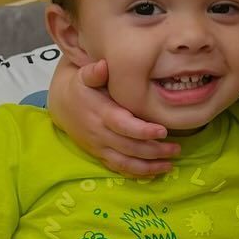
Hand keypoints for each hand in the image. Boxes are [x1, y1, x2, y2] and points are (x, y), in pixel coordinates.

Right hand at [50, 56, 179, 175]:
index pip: (123, 125)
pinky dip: (138, 173)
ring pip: (125, 163)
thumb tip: (103, 65)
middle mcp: (100, 134)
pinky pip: (120, 169)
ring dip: (149, 166)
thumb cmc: (81, 89)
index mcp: (101, 113)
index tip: (163, 131)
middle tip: (176, 149)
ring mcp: (100, 147)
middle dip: (154, 150)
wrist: (63, 106)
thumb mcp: (84, 76)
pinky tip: (156, 171)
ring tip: (170, 164)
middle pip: (129, 147)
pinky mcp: (101, 156)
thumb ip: (94, 72)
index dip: (142, 131)